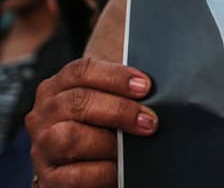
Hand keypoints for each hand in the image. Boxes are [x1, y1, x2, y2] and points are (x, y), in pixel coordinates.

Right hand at [26, 58, 156, 187]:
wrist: (84, 166)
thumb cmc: (102, 125)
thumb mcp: (106, 100)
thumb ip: (121, 89)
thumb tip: (155, 88)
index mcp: (57, 87)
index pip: (81, 71)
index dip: (116, 76)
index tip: (145, 86)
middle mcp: (44, 114)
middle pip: (78, 102)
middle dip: (120, 110)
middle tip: (149, 121)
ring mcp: (42, 147)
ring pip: (70, 138)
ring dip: (109, 142)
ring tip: (133, 147)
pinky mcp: (49, 178)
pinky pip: (75, 176)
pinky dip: (103, 172)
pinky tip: (120, 169)